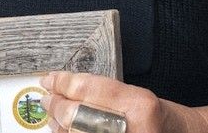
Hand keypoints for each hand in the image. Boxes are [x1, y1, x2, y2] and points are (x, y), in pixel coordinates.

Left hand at [39, 72, 207, 132]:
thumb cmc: (160, 118)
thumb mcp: (136, 96)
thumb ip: (101, 94)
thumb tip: (62, 90)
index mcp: (139, 105)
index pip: (88, 90)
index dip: (63, 84)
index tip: (50, 80)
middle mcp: (132, 127)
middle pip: (76, 116)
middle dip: (57, 107)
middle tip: (47, 100)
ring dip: (59, 125)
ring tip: (54, 116)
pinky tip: (65, 130)